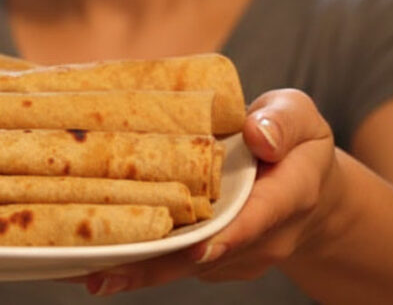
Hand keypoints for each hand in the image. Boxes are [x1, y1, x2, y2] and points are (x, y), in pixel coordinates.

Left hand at [80, 88, 343, 295]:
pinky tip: (97, 255)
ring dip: (136, 270)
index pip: (254, 220)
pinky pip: (176, 260)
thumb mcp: (300, 116)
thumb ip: (283, 121)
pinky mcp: (212, 259)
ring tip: (85, 270)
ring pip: (183, 265)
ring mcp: (235, 255)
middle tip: (101, 276)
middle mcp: (260, 237)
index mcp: (285, 198)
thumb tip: (257, 135)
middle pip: (203, 257)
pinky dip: (140, 258)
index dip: (223, 237)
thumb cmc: (296, 144)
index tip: (194, 248)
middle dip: (154, 269)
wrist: (307, 190)